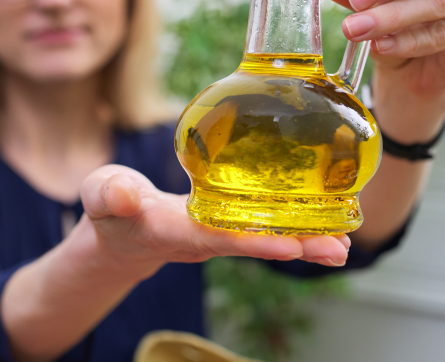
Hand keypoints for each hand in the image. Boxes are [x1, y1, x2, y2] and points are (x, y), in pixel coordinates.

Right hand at [74, 164, 350, 278]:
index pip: (214, 237)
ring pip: (263, 240)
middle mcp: (201, 239)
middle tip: (336, 249)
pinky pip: (264, 229)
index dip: (250, 243)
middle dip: (294, 247)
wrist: (120, 231)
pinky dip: (296, 230)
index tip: (287, 246)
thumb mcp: (101, 194)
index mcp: (170, 230)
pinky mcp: (226, 227)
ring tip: (344, 245)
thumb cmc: (111, 207)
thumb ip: (109, 194)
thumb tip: (125, 195)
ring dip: (305, 243)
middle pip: (252, 245)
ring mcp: (217, 236)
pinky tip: (328, 228)